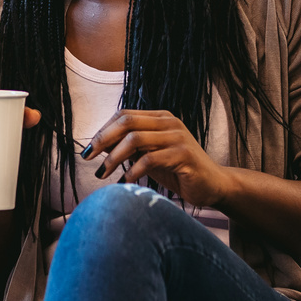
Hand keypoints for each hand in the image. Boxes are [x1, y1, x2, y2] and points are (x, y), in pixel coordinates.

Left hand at [85, 109, 236, 206]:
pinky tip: (125, 181)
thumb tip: (99, 145)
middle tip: (89, 158)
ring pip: (135, 139)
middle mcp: (169, 123)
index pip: (124, 115)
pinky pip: (150, 159)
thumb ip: (130, 147)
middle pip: (127, 122)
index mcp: (160, 118)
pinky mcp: (184, 155)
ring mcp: (178, 137)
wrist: (212, 185)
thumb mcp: (150, 155)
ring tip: (103, 173)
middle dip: (103, 139)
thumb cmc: (177, 170)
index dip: (103, 130)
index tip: (88, 149)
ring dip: (114, 157)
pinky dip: (133, 171)